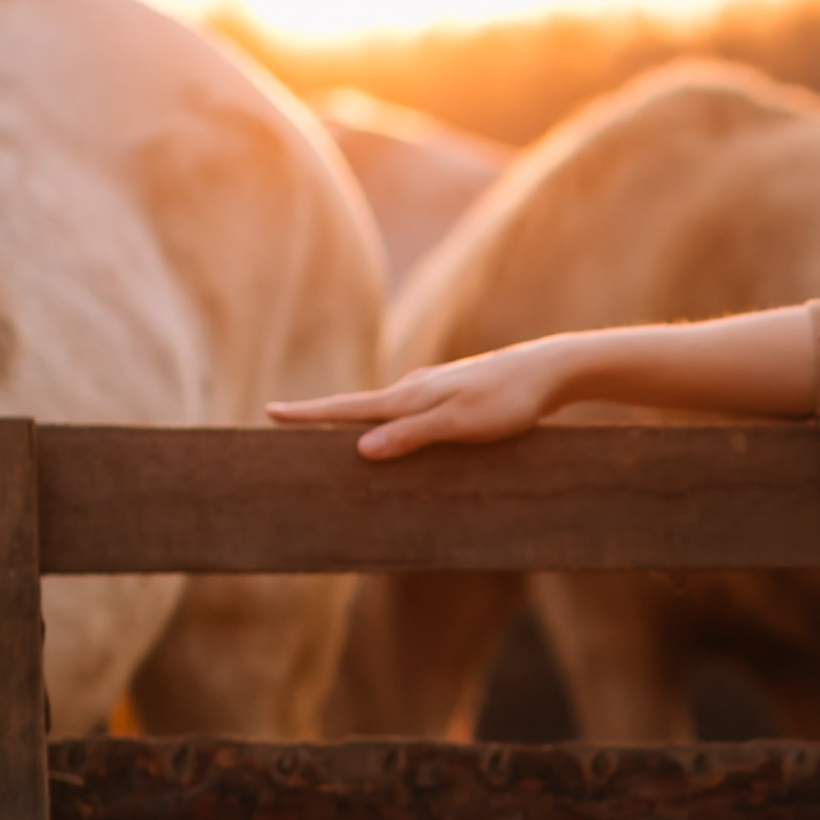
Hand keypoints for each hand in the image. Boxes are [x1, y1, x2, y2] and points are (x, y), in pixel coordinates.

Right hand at [267, 337, 574, 458]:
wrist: (550, 369)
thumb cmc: (509, 400)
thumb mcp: (460, 425)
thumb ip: (412, 436)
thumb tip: (360, 449)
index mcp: (409, 397)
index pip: (346, 407)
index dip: (307, 413)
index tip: (269, 411)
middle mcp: (415, 389)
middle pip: (357, 407)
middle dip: (321, 416)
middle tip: (285, 421)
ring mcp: (435, 390)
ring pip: (384, 409)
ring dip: (355, 420)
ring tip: (329, 434)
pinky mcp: (455, 395)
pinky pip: (410, 413)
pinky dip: (390, 422)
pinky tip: (397, 432)